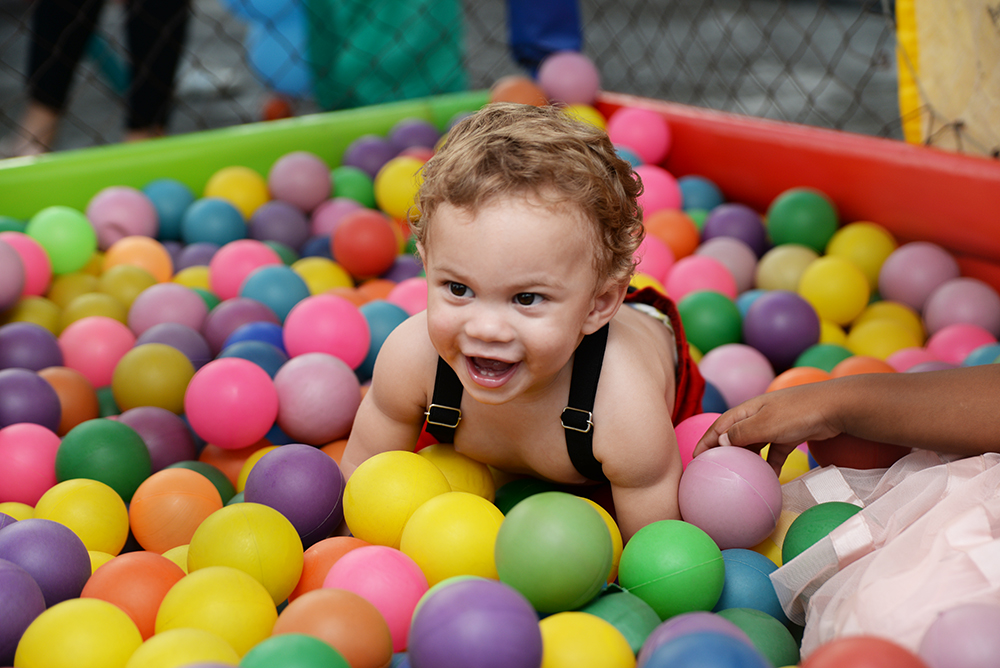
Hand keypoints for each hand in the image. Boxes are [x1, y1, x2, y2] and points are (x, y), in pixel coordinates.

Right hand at [692, 383, 843, 475]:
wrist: (835, 406)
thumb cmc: (797, 412)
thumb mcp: (765, 424)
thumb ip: (741, 434)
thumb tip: (718, 443)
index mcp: (748, 410)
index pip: (720, 426)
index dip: (706, 440)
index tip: (695, 457)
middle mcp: (758, 415)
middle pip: (735, 434)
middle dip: (723, 450)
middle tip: (714, 470)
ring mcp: (775, 424)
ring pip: (755, 444)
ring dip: (747, 459)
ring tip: (740, 476)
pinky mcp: (791, 433)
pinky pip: (774, 451)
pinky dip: (770, 464)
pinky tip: (770, 478)